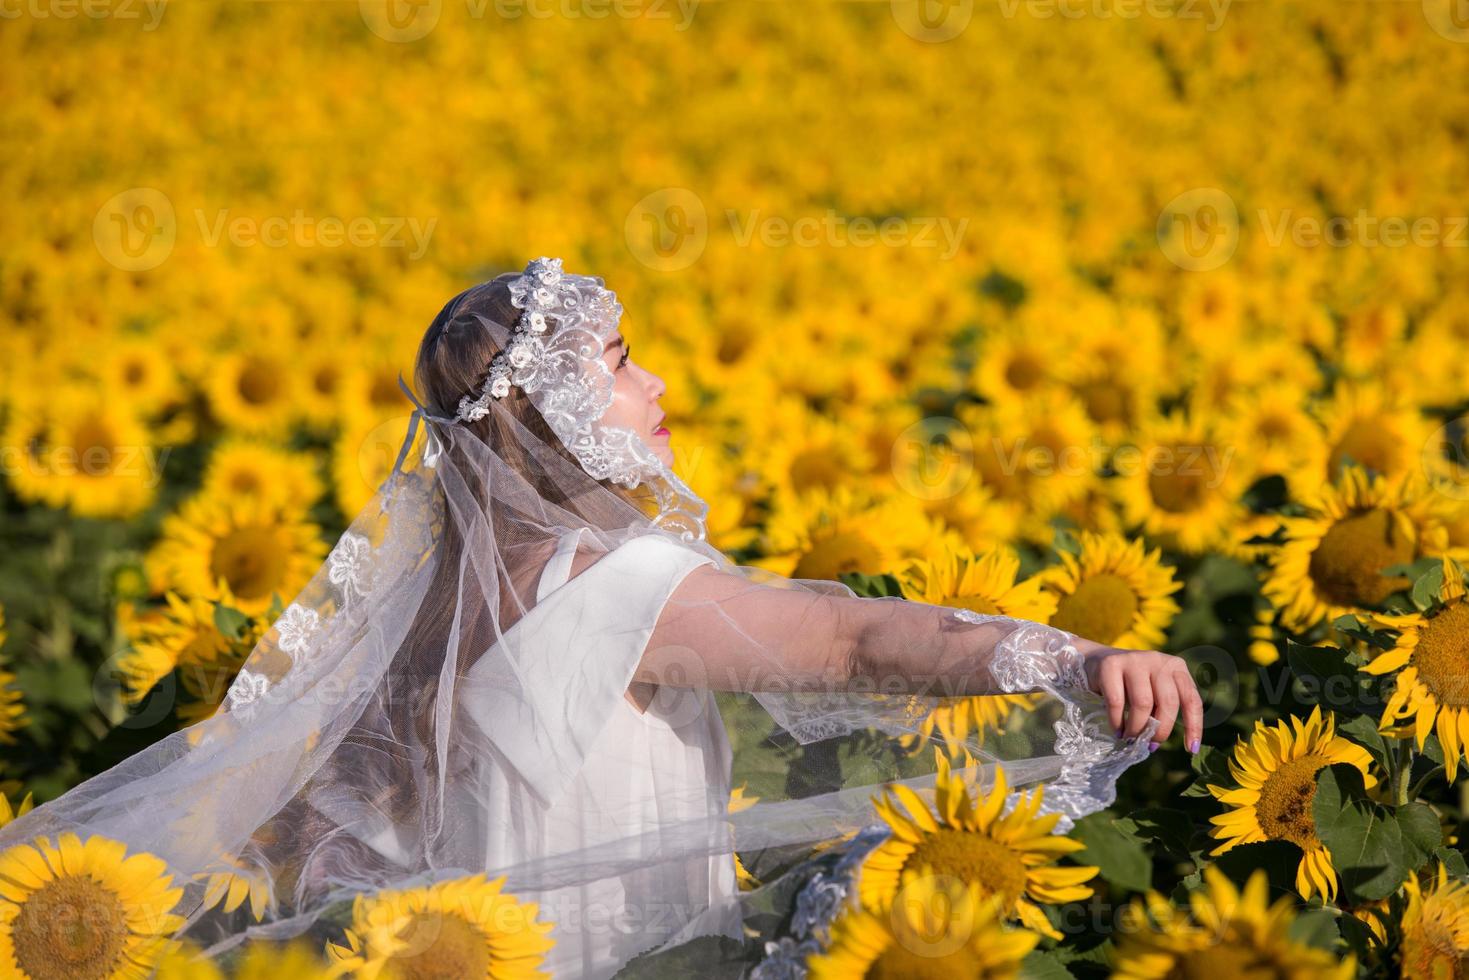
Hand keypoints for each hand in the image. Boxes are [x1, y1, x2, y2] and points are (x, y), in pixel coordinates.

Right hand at [1079, 645, 1202, 751]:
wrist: (1097, 663)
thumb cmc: (1132, 686)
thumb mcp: (1155, 692)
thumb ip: (1164, 709)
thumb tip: (1165, 742)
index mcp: (1176, 667)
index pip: (1191, 699)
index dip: (1194, 726)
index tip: (1191, 749)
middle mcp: (1158, 660)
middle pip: (1168, 702)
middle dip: (1160, 730)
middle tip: (1150, 744)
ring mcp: (1134, 660)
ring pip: (1143, 703)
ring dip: (1137, 727)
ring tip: (1131, 738)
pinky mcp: (1110, 664)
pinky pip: (1117, 701)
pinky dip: (1117, 722)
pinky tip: (1117, 730)